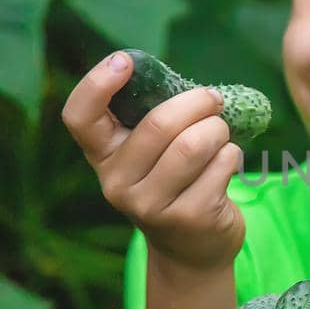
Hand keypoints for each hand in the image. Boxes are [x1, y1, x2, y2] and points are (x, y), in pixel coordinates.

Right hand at [61, 50, 245, 272]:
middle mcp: (116, 183)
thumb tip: (192, 88)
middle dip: (196, 103)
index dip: (96, 84)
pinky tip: (225, 163)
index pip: (79, 117)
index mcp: (103, 155)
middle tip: (213, 99)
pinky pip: (220, 165)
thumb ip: (154, 118)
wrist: (192, 248)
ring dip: (217, 130)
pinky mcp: (187, 217)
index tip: (126, 61)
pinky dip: (231, 155)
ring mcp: (149, 205)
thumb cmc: (173, 180)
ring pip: (193, 145)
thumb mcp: (151, 153)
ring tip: (220, 133)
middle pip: (158, 126)